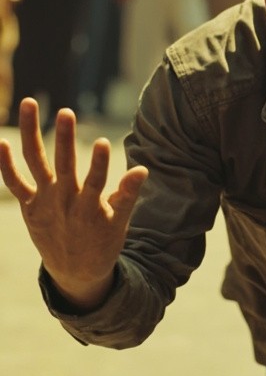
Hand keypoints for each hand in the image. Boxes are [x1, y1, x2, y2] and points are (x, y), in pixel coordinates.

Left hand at [0, 99, 147, 309]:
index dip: (99, 163)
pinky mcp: (29, 206)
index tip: (102, 142)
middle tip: (66, 112)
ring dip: (31, 134)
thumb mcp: (119, 224)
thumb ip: (127, 195)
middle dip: (65, 139)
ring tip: (30, 103)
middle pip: (63, 165)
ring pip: (34, 163)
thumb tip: (142, 170)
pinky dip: (5, 164)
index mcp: (89, 208)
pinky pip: (14, 183)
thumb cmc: (102, 242)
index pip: (95, 181)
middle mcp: (64, 202)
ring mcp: (44, 202)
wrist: (74, 272)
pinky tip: (2, 142)